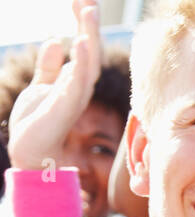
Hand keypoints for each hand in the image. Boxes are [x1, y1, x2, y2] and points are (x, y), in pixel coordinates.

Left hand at [6, 0, 101, 171]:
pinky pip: (76, 81)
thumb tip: (57, 41)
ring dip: (89, 37)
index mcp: (74, 81)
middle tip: (88, 1)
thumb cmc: (38, 122)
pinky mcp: (64, 105)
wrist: (32, 150)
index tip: (83, 1)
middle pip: (89, 52)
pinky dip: (80, 62)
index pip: (83, 48)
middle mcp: (78, 87)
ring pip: (87, 63)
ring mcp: (74, 96)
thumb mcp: (41, 86)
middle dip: (89, 25)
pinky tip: (80, 43)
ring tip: (87, 13)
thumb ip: (50, 66)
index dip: (83, 25)